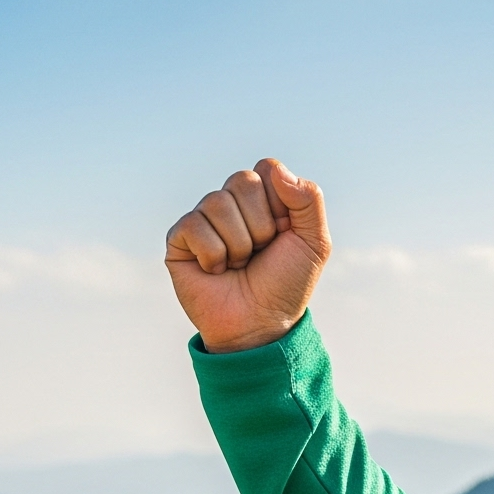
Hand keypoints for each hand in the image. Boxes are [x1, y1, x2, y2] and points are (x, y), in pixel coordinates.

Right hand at [166, 159, 330, 353]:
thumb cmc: (286, 286)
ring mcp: (203, 219)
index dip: (279, 204)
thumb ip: (309, 199)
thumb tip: (275, 170)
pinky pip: (194, 226)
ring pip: (218, 203)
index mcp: (264, 198)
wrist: (260, 325)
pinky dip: (214, 255)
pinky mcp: (179, 238)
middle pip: (242, 181)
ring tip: (239, 265)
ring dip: (238, 244)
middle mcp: (232, 203)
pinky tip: (217, 271)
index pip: (266, 169)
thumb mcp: (314, 243)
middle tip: (260, 252)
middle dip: (260, 225)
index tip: (283, 234)